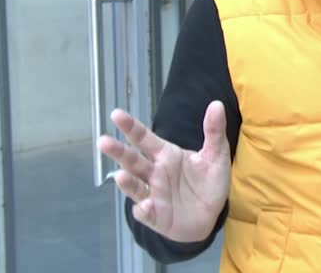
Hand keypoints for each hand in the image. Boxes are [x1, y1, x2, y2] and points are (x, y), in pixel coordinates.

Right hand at [96, 101, 230, 242]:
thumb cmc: (209, 181)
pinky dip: (143, 210)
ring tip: (121, 176)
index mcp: (165, 155)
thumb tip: (217, 104)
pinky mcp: (156, 216)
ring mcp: (153, 194)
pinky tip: (144, 207)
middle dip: (118, 152)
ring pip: (135, 186)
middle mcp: (154, 173)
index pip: (144, 138)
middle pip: (132, 160)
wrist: (212, 214)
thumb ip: (214, 131)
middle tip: (103, 141)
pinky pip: (146, 213)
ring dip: (127, 182)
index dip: (130, 127)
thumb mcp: (216, 155)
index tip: (116, 114)